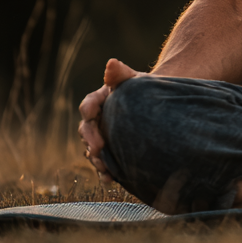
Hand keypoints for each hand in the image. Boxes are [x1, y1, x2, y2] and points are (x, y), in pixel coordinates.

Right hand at [78, 58, 142, 184]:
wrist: (155, 104)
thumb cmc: (141, 88)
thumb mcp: (133, 78)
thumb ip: (120, 73)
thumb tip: (111, 63)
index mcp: (99, 100)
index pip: (88, 105)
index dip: (88, 110)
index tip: (91, 114)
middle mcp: (96, 120)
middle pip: (86, 131)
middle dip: (90, 140)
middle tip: (99, 148)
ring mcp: (102, 137)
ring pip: (92, 150)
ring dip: (96, 159)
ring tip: (104, 166)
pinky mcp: (111, 152)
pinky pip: (104, 164)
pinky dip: (105, 173)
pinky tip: (110, 179)